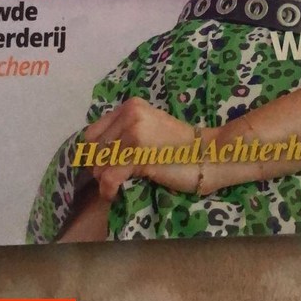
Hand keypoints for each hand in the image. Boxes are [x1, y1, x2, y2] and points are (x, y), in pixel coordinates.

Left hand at [84, 98, 210, 199]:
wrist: (208, 155)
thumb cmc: (179, 146)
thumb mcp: (148, 127)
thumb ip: (124, 131)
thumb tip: (92, 153)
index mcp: (131, 106)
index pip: (92, 133)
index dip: (94, 154)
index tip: (105, 166)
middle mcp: (130, 115)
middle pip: (93, 151)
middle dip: (99, 169)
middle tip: (114, 178)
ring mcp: (134, 133)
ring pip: (99, 165)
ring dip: (104, 181)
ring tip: (118, 186)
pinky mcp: (139, 155)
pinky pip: (109, 178)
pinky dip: (109, 190)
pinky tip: (116, 194)